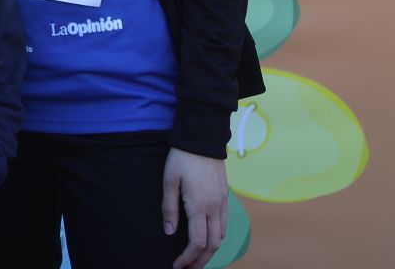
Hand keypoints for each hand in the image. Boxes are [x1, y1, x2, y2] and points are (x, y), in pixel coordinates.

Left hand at [163, 147, 228, 268]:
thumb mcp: (169, 181)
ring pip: (222, 235)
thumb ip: (169, 208)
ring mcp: (223, 202)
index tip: (178, 265)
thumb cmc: (182, 158)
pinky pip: (225, 223)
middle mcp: (215, 208)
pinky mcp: (225, 197)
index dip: (188, 257)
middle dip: (201, 260)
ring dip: (211, 250)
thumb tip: (169, 231)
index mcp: (199, 206)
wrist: (203, 138)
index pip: (197, 242)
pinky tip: (208, 238)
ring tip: (197, 258)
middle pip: (213, 244)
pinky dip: (218, 236)